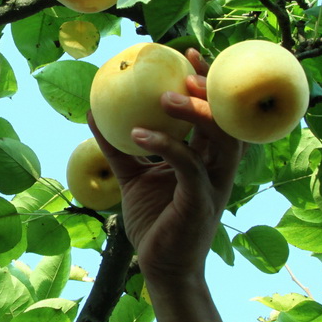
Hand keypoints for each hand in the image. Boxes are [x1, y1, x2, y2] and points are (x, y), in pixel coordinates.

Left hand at [88, 49, 242, 286]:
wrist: (161, 268)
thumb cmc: (154, 222)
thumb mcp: (134, 177)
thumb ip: (119, 148)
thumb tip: (95, 113)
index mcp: (207, 159)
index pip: (215, 112)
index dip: (207, 82)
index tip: (187, 54)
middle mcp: (217, 168)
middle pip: (226, 119)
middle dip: (210, 89)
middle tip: (184, 67)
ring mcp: (212, 184)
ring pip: (218, 139)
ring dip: (194, 113)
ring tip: (164, 96)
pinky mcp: (199, 202)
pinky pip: (187, 165)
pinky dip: (166, 145)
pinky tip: (137, 133)